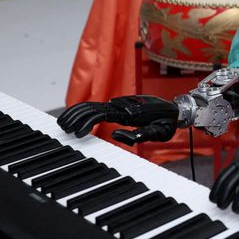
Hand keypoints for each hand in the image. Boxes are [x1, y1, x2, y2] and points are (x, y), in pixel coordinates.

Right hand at [57, 95, 179, 143]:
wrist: (175, 110)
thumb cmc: (167, 123)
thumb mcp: (158, 133)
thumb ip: (140, 135)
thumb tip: (115, 134)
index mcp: (128, 112)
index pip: (101, 114)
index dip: (86, 122)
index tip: (77, 133)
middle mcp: (122, 105)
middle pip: (92, 107)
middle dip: (76, 117)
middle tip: (64, 130)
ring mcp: (120, 103)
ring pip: (93, 104)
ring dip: (76, 113)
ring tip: (63, 124)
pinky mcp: (120, 105)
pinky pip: (98, 105)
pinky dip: (84, 110)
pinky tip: (75, 117)